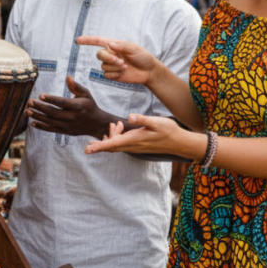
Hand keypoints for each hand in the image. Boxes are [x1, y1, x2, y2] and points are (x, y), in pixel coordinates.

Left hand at [25, 76, 114, 138]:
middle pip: (53, 112)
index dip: (51, 99)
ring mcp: (67, 126)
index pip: (62, 102)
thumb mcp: (86, 94)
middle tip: (29, 102)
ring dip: (37, 116)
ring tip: (26, 111)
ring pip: (50, 121)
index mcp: (77, 106)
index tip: (40, 95)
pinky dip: (41, 126)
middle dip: (40, 107)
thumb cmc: (90, 105)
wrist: (96, 124)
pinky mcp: (64, 131)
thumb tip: (68, 77)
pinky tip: (32, 122)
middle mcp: (71, 117)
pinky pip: (51, 129)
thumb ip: (76, 86)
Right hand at [75, 36, 160, 85]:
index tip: (77, 40)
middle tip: (121, 61)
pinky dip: (114, 74)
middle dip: (109, 58)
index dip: (87, 40)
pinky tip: (122, 73)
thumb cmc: (143, 57)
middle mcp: (110, 54)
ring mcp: (111, 65)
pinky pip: (106, 75)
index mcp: (114, 45)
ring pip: (103, 66)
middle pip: (99, 55)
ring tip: (125, 67)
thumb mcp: (134, 49)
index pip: (98, 41)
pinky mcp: (112, 74)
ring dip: (114, 67)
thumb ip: (122, 46)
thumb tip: (109, 44)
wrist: (148, 71)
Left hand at [85, 113, 199, 157]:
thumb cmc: (169, 131)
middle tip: (112, 125)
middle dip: (103, 140)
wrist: (179, 142)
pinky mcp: (138, 146)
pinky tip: (120, 128)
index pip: (112, 145)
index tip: (87, 150)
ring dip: (112, 136)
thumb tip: (129, 117)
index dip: (99, 147)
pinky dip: (117, 137)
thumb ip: (142, 119)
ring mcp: (135, 147)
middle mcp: (133, 146)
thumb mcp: (156, 122)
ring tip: (116, 124)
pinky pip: (122, 144)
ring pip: (116, 145)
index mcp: (134, 140)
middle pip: (111, 146)